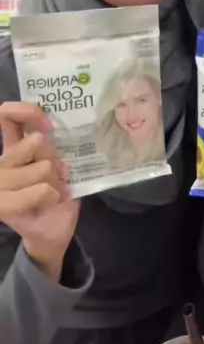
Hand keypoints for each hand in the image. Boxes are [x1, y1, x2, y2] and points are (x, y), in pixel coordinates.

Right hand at [0, 102, 79, 279]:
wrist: (53, 231)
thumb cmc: (56, 193)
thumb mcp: (57, 164)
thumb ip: (52, 146)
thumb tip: (54, 131)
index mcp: (14, 149)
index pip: (6, 116)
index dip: (27, 112)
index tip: (49, 125)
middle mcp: (3, 162)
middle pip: (36, 142)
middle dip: (55, 159)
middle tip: (58, 175)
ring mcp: (0, 183)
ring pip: (43, 167)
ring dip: (57, 180)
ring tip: (55, 191)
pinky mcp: (4, 205)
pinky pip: (42, 190)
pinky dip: (54, 195)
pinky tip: (50, 202)